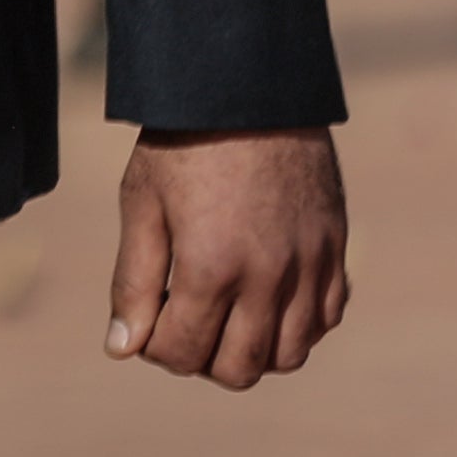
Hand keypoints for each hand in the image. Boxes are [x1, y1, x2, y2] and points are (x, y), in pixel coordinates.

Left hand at [107, 126, 346, 385]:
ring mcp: (309, 267)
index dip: (154, 349)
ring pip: (288, 356)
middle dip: (201, 359)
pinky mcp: (335, 250)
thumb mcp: (142, 204)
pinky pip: (325, 319)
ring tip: (222, 317)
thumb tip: (121, 348)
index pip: (182, 351)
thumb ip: (133, 281)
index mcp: (211, 266)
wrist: (249, 87)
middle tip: (183, 322)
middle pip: (239, 369)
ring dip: (251, 352)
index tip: (146, 325)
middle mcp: (268, 277)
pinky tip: (265, 300)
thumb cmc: (184, 142)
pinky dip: (296, 326)